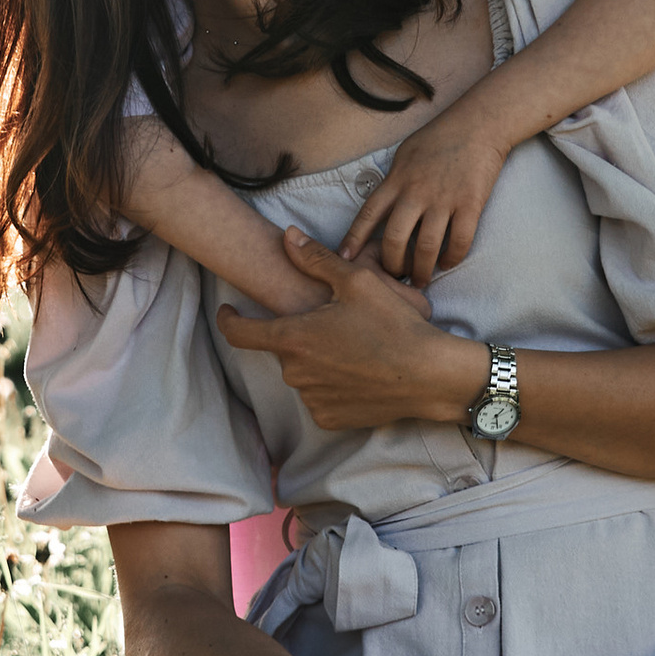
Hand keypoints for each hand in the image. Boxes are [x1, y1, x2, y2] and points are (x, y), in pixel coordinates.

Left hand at [219, 229, 481, 431]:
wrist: (428, 375)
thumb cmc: (393, 324)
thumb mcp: (357, 281)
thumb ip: (316, 259)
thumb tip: (287, 236)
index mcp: (293, 338)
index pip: (239, 332)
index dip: (228, 319)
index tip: (226, 312)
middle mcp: (295, 373)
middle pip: (282, 349)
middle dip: (298, 335)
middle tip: (333, 323)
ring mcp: (311, 399)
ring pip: (303, 373)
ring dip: (316, 360)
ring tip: (353, 347)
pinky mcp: (329, 419)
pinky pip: (319, 396)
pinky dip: (331, 384)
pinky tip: (358, 371)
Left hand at [340, 106, 512, 284]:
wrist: (478, 123)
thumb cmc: (440, 137)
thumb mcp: (405, 154)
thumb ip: (394, 180)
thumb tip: (383, 203)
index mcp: (396, 179)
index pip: (368, 214)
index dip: (354, 239)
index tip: (344, 259)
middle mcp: (415, 192)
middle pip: (394, 238)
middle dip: (391, 265)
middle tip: (394, 277)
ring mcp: (443, 199)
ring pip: (426, 247)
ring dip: (421, 270)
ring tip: (420, 280)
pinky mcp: (470, 203)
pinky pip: (459, 240)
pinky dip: (452, 258)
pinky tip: (447, 263)